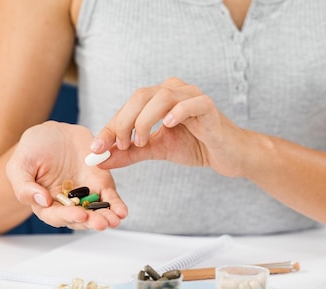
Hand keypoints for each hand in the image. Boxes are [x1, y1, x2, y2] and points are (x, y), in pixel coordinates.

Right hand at [6, 121, 127, 229]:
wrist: (55, 132)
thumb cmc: (33, 149)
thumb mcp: (20, 164)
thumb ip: (24, 186)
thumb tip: (43, 200)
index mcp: (45, 203)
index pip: (56, 216)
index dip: (67, 217)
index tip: (79, 214)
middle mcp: (67, 203)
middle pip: (80, 218)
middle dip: (91, 221)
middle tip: (101, 222)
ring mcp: (85, 195)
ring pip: (96, 211)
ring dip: (106, 217)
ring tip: (115, 219)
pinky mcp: (100, 184)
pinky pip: (109, 197)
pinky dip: (116, 205)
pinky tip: (122, 212)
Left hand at [90, 77, 246, 177]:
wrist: (228, 155)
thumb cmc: (195, 146)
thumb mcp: (156, 150)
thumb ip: (129, 153)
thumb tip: (99, 160)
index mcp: (159, 98)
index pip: (128, 106)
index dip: (110, 126)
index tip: (97, 148)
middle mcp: (174, 90)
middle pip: (141, 96)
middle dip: (123, 121)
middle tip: (118, 145)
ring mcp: (192, 96)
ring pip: (162, 96)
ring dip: (145, 120)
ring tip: (141, 141)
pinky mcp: (209, 107)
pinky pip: (192, 103)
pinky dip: (178, 112)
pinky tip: (167, 126)